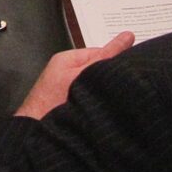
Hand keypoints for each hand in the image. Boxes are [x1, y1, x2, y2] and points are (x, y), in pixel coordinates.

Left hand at [15, 31, 135, 118]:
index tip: (135, 69)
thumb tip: (128, 36)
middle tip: (130, 87)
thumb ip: (106, 56)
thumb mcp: (83, 73)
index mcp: (68, 60)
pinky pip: (91, 104)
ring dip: (106, 95)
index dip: (117, 60)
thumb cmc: (53, 100)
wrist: (36, 136)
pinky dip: (100, 108)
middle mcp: (67, 75)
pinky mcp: (72, 112)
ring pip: (96, 89)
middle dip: (111, 78)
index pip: (100, 53)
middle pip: (98, 71)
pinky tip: (109, 115)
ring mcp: (69, 94)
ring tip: (122, 101)